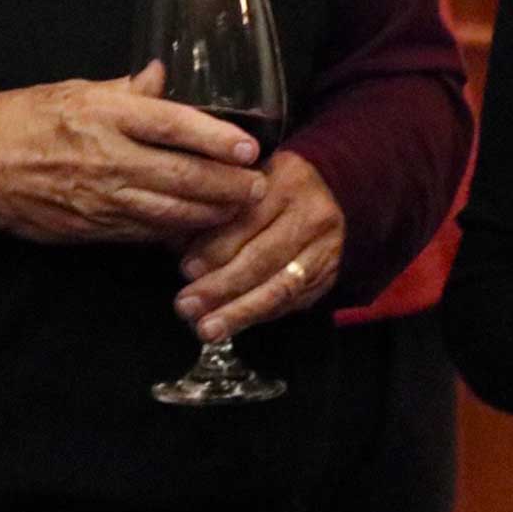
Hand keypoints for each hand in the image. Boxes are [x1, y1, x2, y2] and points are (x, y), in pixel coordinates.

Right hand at [0, 64, 266, 241]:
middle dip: (226, 185)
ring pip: (168, 211)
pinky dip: (176, 232)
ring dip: (210, 213)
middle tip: (260, 185)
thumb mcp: (81, 90)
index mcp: (108, 115)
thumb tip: (165, 72)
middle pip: (181, 175)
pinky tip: (202, 228)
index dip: (216, 138)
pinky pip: (145, 233)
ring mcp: (101, 197)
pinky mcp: (93, 227)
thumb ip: (130, 88)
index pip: (173, 125)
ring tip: (242, 207)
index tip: (250, 147)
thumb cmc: (31, 118)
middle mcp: (109, 157)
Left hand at [174, 151, 343, 339]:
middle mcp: (312, 216)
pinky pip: (291, 301)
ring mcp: (325, 249)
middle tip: (187, 306)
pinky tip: (233, 325)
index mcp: (288, 182)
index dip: (217, 247)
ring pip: (280, 287)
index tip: (186, 269)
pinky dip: (259, 315)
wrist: (335, 189)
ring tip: (207, 329)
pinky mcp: (328, 275)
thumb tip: (177, 246)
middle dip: (222, 286)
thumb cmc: (275, 185)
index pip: (249, 220)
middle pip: (264, 257)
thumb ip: (218, 210)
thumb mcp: (249, 182)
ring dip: (240, 312)